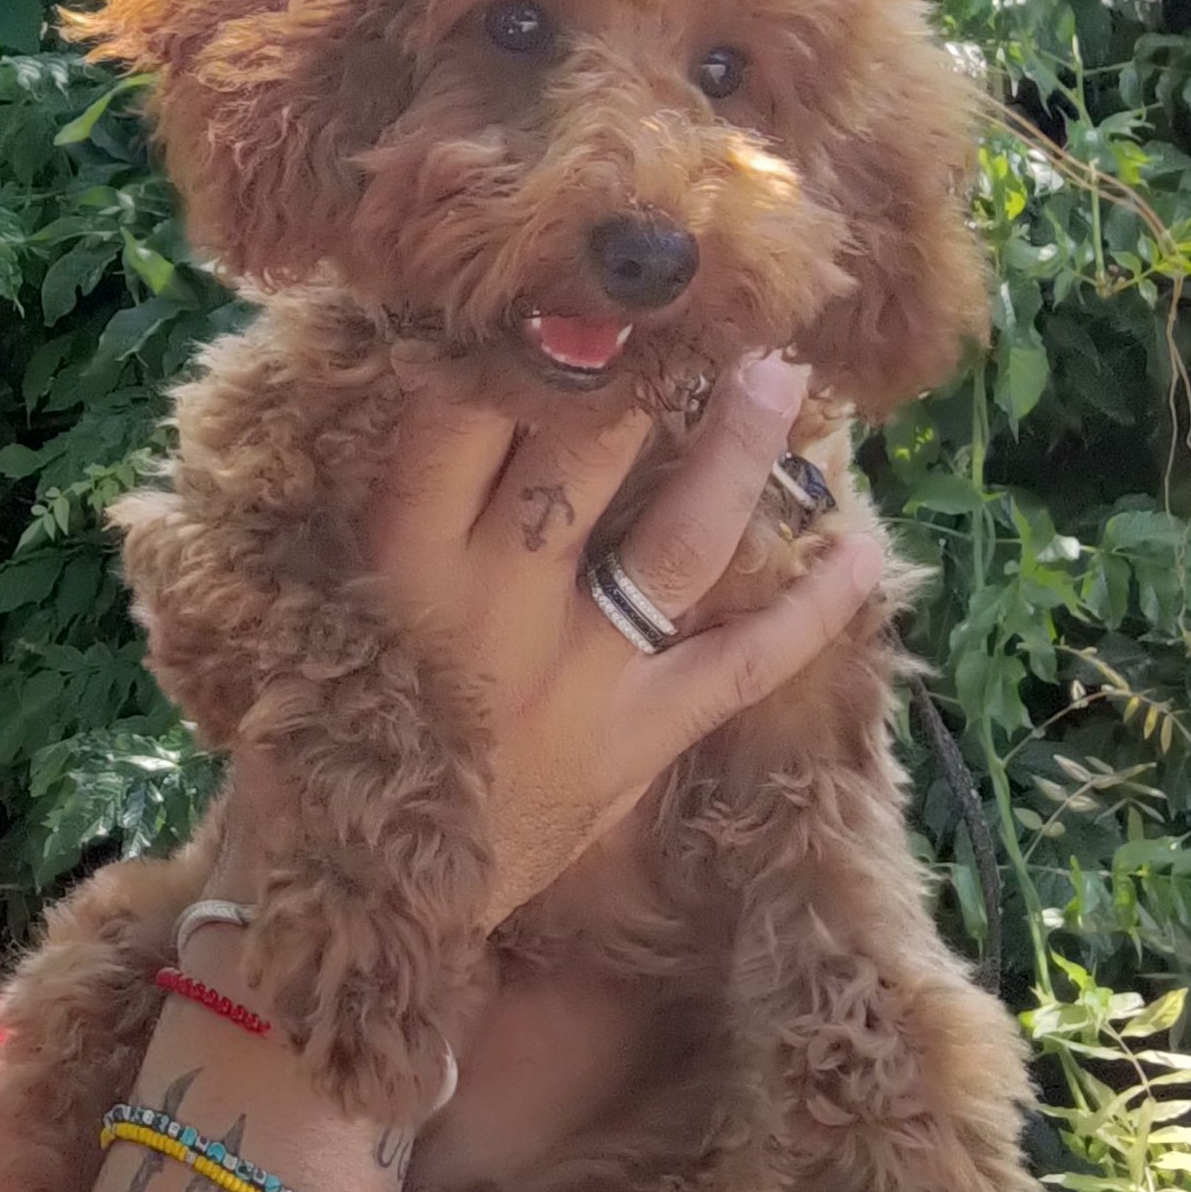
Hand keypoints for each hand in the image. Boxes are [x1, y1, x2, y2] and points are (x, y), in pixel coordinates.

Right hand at [364, 353, 882, 927]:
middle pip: (586, 456)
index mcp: (404, 567)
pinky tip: (866, 551)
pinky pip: (743, 665)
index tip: (566, 279)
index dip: (519, 342)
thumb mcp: (328, 615)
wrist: (355, 912)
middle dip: (648, 370)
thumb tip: (444, 380)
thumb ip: (395, 517)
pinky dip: (810, 611)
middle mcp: (497, 609)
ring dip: (740, 454)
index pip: (461, 419)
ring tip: (784, 375)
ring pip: (679, 542)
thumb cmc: (324, 744)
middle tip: (699, 298)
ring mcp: (581, 677)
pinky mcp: (639, 741)